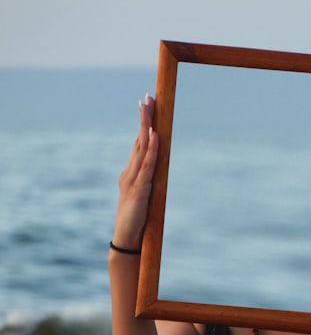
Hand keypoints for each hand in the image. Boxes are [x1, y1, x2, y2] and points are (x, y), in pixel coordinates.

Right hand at [112, 94, 158, 248]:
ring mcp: (133, 179)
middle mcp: (129, 172)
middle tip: (147, 96)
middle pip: (139, 139)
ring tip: (149, 107)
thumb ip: (149, 182)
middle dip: (144, 117)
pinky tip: (154, 135)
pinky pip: (147, 165)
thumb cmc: (136, 219)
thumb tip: (158, 173)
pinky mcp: (139, 189)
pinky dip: (151, 149)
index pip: (139, 143)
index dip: (143, 124)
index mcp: (131, 173)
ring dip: (146, 126)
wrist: (127, 238)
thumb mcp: (144, 196)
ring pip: (141, 148)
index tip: (146, 104)